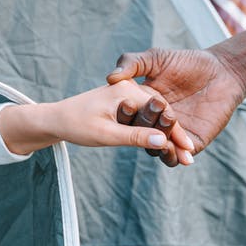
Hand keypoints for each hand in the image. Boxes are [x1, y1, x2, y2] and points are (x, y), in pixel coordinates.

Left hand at [0, 81, 194, 161]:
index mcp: (128, 91)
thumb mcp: (106, 134)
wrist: (55, 118)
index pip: (162, 114)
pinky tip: (164, 144)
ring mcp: (129, 95)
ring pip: (156, 116)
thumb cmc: (76, 125)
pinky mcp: (125, 103)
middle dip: (177, 136)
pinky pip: (147, 117)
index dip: (177, 134)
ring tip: (182, 153)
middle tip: (190, 157)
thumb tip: (163, 143)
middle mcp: (131, 89)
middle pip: (162, 114)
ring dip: (168, 134)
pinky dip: (156, 130)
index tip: (189, 152)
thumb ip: (135, 137)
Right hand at [106, 47, 245, 158]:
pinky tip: (172, 149)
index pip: (128, 117)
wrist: (222, 71)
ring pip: (157, 148)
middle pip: (141, 133)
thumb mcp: (155, 58)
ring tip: (161, 135)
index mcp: (144, 105)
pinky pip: (177, 156)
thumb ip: (132, 63)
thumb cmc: (188, 61)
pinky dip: (172, 156)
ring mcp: (173, 134)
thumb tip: (110, 78)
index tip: (126, 105)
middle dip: (145, 125)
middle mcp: (156, 122)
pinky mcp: (191, 143)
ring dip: (157, 145)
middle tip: (157, 108)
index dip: (125, 114)